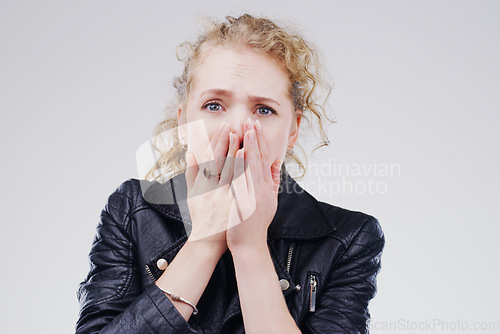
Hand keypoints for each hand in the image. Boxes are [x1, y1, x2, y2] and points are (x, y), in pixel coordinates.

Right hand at [184, 121, 238, 253]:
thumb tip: (190, 153)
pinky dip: (240, 168)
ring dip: (233, 150)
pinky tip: (245, 155)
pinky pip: (236, 181)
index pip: (210, 157)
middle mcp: (210, 187)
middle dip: (225, 141)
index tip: (223, 127)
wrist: (208, 240)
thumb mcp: (193, 194)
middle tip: (230, 124)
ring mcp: (221, 195)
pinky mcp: (230, 203)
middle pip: (218, 159)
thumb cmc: (202, 216)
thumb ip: (192, 173)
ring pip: (227, 168)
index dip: (217, 141)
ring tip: (238, 134)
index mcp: (203, 183)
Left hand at [226, 119, 281, 252]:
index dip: (260, 141)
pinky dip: (242, 165)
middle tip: (251, 121)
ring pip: (252, 166)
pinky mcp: (245, 201)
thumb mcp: (270, 200)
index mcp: (266, 186)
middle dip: (255, 139)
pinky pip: (243, 179)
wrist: (250, 244)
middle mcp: (262, 188)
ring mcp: (254, 195)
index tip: (255, 125)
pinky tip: (239, 152)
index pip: (264, 159)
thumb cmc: (256, 222)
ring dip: (249, 147)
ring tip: (246, 130)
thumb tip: (277, 163)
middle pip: (259, 159)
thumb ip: (273, 180)